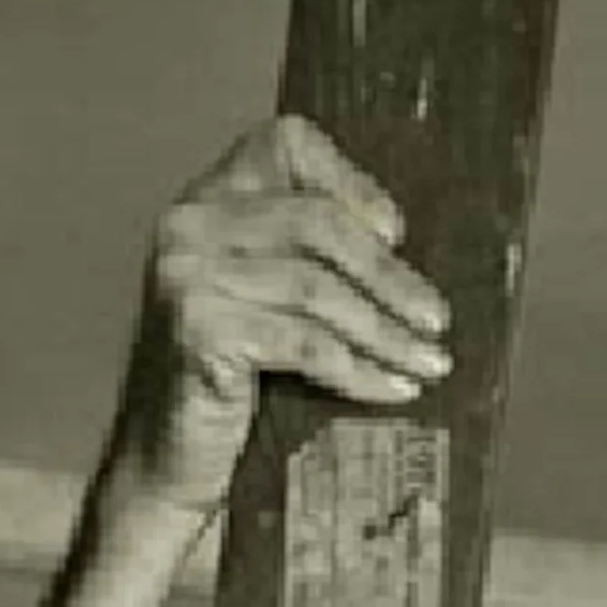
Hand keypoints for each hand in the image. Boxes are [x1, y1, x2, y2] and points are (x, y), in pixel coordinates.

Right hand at [105, 116, 452, 518]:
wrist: (169, 462)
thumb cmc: (233, 385)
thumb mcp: (267, 304)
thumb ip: (310, 262)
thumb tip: (414, 264)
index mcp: (208, 199)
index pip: (285, 144)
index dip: (350, 180)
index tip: (398, 233)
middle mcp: (189, 223)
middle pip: (317, 223)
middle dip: (390, 276)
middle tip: (438, 320)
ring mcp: (186, 275)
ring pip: (317, 287)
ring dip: (386, 330)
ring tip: (431, 363)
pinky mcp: (197, 330)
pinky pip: (304, 342)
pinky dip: (359, 368)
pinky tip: (395, 389)